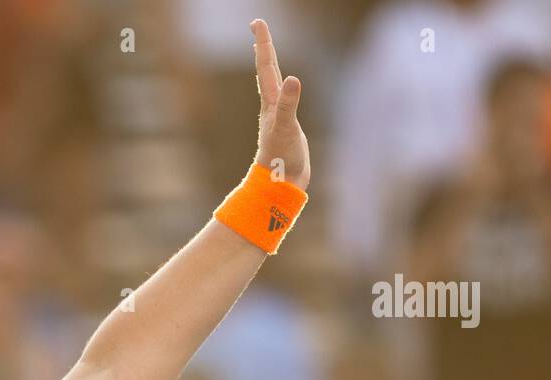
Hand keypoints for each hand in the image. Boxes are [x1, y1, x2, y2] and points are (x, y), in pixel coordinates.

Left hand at [250, 19, 309, 190]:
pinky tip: (283, 88)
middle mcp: (271, 106)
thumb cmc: (281, 160)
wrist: (279, 186)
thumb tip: (293, 79)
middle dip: (264, 47)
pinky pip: (283, 99)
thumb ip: (288, 104)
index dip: (264, 43)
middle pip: (267, 70)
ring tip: (264, 51)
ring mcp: (278, 116)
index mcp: (270, 103)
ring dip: (269, 65)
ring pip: (272, 84)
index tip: (257, 22)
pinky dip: (282, 87)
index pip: (267, 67)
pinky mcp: (285, 126)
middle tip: (258, 27)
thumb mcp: (286, 129)